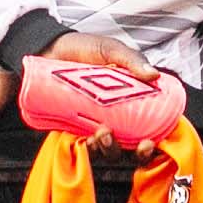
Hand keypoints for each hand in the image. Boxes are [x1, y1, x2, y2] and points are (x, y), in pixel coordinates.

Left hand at [37, 33, 175, 148]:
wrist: (50, 48)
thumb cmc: (84, 49)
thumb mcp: (111, 50)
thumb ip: (131, 60)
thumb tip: (153, 75)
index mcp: (131, 104)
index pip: (148, 132)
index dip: (150, 146)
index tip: (148, 143)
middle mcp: (115, 119)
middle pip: (130, 148)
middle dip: (133, 154)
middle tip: (130, 143)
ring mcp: (94, 125)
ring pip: (107, 150)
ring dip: (108, 148)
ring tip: (102, 133)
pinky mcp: (73, 128)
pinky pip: (82, 146)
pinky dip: (87, 148)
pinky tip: (88, 140)